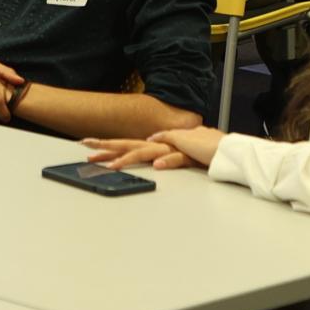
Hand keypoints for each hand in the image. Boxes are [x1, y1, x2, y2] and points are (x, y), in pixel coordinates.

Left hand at [87, 127, 218, 171]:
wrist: (223, 147)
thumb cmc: (200, 152)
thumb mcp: (176, 155)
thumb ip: (165, 156)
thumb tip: (155, 161)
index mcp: (155, 144)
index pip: (127, 144)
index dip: (108, 144)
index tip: (90, 145)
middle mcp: (159, 144)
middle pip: (128, 145)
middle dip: (106, 147)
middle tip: (86, 147)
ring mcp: (172, 148)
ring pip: (146, 152)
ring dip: (129, 159)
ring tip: (112, 165)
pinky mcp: (187, 154)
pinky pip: (176, 159)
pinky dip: (167, 162)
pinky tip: (157, 165)